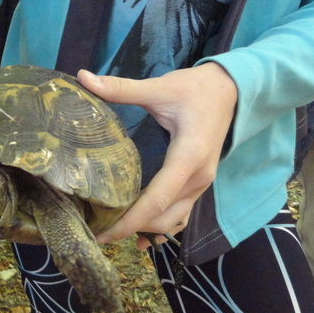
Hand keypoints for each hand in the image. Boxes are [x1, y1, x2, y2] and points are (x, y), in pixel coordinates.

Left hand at [77, 63, 237, 249]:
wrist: (230, 90)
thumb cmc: (195, 89)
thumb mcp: (159, 87)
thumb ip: (121, 88)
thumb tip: (83, 78)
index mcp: (188, 157)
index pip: (157, 199)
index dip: (130, 220)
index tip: (103, 233)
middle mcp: (198, 177)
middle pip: (164, 217)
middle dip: (132, 229)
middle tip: (96, 232)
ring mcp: (201, 184)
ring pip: (174, 220)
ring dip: (146, 230)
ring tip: (112, 233)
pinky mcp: (199, 183)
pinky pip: (181, 214)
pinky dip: (161, 226)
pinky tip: (140, 235)